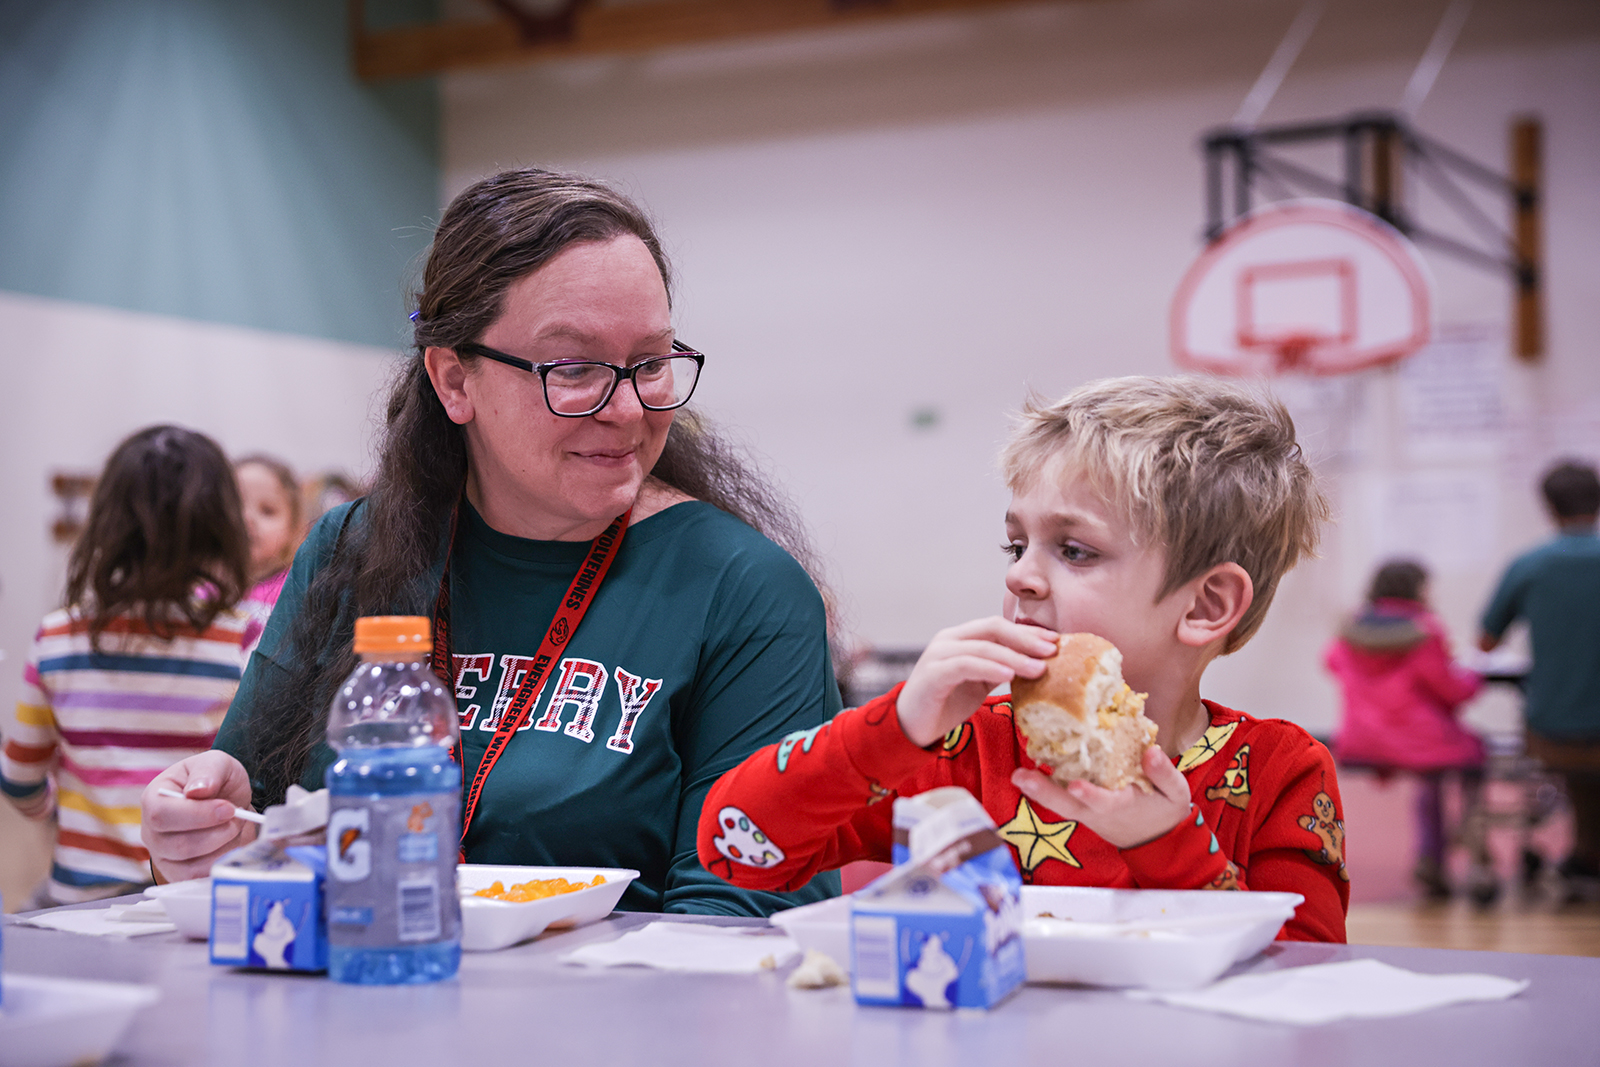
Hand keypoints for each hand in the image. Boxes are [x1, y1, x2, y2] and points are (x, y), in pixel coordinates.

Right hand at [141, 751, 257, 881]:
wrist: (228, 802)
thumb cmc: (216, 781)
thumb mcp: (216, 763)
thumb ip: (207, 771)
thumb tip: (197, 790)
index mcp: (153, 799)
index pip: (162, 815)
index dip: (199, 815)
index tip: (229, 808)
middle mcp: (151, 831)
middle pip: (179, 845)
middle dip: (218, 833)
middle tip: (237, 817)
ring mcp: (163, 856)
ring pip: (192, 866)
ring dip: (224, 847)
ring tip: (234, 828)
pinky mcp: (179, 874)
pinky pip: (199, 879)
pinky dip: (221, 863)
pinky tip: (230, 844)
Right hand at [897, 617, 1057, 747]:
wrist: (910, 726)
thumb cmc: (946, 703)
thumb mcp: (979, 683)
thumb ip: (1000, 669)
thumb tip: (1038, 665)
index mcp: (961, 638)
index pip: (999, 626)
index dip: (1028, 632)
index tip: (1056, 641)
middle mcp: (949, 640)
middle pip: (993, 628)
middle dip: (1026, 638)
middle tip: (1052, 650)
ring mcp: (938, 654)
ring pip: (983, 646)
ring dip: (1014, 657)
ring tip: (1039, 669)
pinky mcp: (932, 673)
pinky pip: (966, 665)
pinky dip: (990, 667)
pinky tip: (1009, 676)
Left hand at [1011, 745, 1191, 848]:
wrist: (1156, 839)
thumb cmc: (1164, 810)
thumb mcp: (1176, 793)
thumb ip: (1165, 774)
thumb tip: (1151, 751)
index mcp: (1125, 806)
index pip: (1105, 802)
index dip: (1092, 795)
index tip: (1076, 786)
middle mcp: (1100, 811)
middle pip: (1069, 805)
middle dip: (1045, 793)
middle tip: (1021, 778)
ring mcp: (1087, 812)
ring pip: (1060, 804)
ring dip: (1038, 791)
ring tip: (1017, 775)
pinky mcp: (1081, 808)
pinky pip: (1060, 799)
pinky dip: (1043, 788)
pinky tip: (1025, 771)